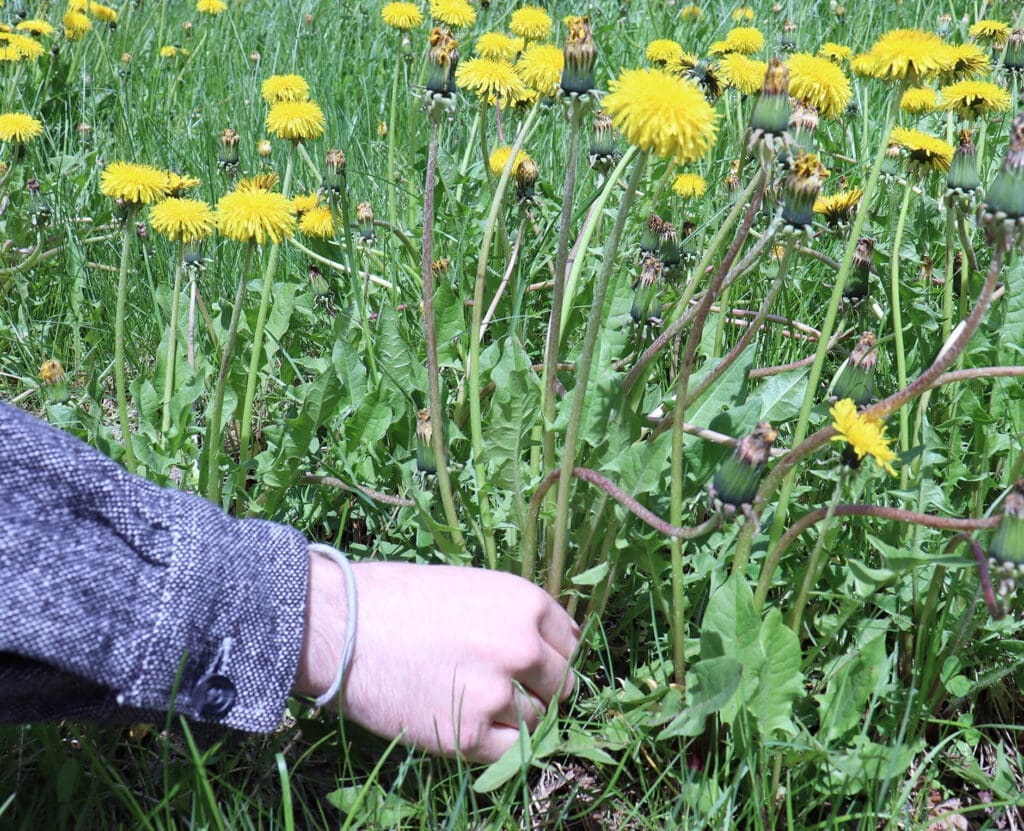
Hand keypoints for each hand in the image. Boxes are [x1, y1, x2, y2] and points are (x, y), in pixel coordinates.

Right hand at [294, 557, 579, 762]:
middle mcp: (523, 647)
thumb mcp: (471, 589)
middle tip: (509, 690)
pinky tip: (472, 727)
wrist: (342, 627)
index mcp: (525, 603)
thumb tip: (543, 649)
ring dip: (519, 719)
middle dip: (542, 689)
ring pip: (539, 720)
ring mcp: (499, 694)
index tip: (534, 665)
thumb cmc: (398, 599)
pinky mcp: (470, 736)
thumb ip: (512, 616)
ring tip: (478, 705)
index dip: (551, 655)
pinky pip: (511, 752)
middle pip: (563, 684)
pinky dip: (499, 746)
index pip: (570, 641)